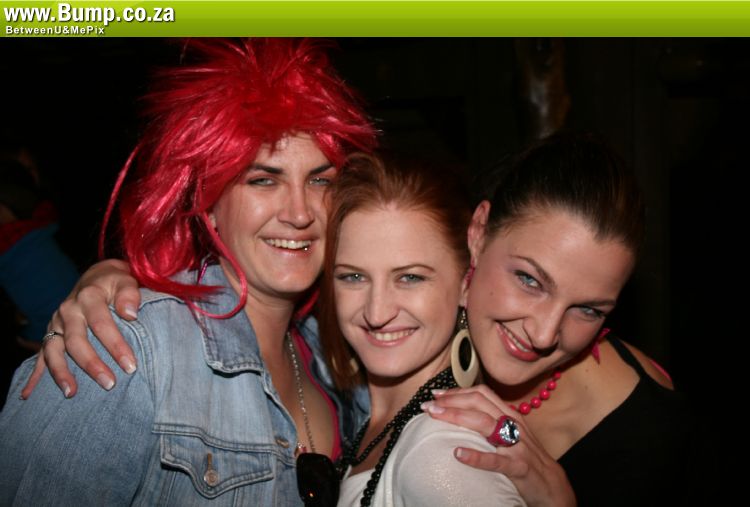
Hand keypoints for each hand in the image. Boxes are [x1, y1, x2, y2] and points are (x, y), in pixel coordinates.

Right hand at [21, 259, 140, 398]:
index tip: (130, 366)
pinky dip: (35, 374)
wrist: (96, 278)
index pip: (101, 324)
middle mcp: (68, 310)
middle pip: (76, 340)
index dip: (116, 346)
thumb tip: (130, 314)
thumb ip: (130, 295)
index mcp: (88, 297)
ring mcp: (56, 323)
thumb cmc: (115, 283)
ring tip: (71, 393)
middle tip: (109, 384)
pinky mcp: (50, 332)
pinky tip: (30, 394)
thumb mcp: (126, 281)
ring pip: (53, 350)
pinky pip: (41, 355)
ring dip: (61, 372)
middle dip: (92, 364)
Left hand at [422, 384, 575, 506]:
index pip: (482, 394)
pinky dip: (476, 456)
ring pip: (485, 424)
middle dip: (451, 401)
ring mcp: (517, 445)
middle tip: (428, 405)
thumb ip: (491, 422)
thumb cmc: (526, 458)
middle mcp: (513, 425)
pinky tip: (458, 454)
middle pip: (479, 404)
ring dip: (457, 417)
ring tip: (435, 416)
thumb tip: (462, 412)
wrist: (553, 487)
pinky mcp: (519, 467)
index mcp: (510, 415)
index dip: (458, 391)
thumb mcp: (510, 434)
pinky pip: (496, 461)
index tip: (436, 395)